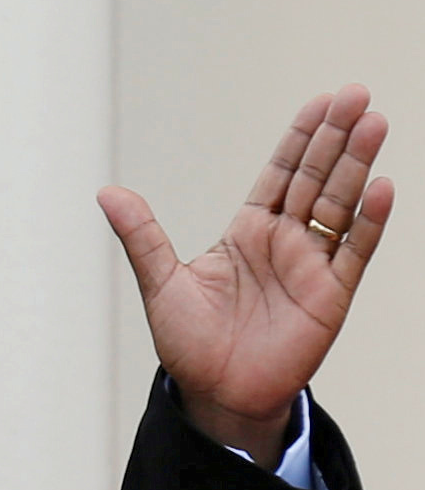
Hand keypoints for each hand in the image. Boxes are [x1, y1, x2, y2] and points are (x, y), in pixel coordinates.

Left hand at [97, 84, 394, 467]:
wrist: (215, 395)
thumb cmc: (189, 344)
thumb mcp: (160, 283)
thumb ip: (141, 236)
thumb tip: (107, 192)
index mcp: (247, 233)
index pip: (280, 173)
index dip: (301, 138)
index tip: (321, 101)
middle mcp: (284, 243)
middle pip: (315, 178)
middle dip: (335, 137)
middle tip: (356, 95)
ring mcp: (310, 267)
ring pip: (339, 205)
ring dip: (357, 166)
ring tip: (374, 123)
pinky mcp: (330, 296)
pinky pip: (353, 252)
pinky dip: (368, 222)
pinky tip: (382, 188)